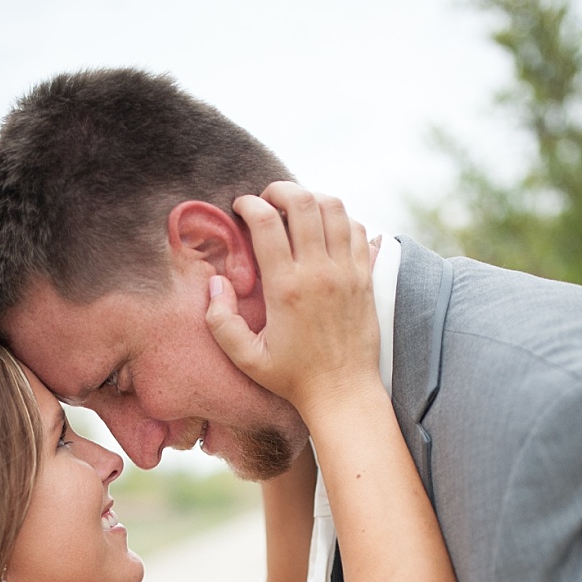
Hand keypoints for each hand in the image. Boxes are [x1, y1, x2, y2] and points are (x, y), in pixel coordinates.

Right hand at [206, 181, 379, 422]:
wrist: (342, 392)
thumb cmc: (292, 378)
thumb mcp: (246, 358)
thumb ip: (221, 321)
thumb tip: (216, 282)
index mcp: (286, 288)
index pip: (266, 222)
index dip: (249, 204)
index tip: (241, 208)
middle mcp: (319, 272)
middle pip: (302, 201)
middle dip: (280, 189)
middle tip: (268, 199)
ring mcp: (346, 271)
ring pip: (334, 207)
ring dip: (311, 197)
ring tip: (295, 208)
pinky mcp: (364, 276)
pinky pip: (357, 228)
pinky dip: (340, 217)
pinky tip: (324, 228)